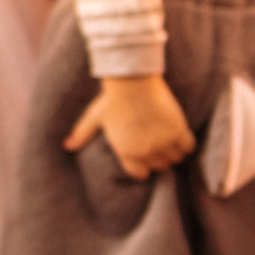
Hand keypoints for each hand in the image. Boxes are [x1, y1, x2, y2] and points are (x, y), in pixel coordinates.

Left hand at [65, 74, 194, 178]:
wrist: (133, 80)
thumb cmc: (111, 99)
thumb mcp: (94, 118)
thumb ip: (82, 134)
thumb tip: (67, 146)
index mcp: (126, 152)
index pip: (140, 173)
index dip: (143, 166)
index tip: (145, 157)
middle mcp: (146, 151)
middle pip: (159, 166)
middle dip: (158, 158)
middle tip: (158, 146)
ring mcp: (163, 142)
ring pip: (175, 158)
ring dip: (172, 151)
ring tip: (169, 141)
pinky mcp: (178, 130)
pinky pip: (188, 146)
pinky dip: (185, 143)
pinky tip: (179, 134)